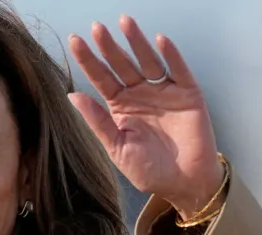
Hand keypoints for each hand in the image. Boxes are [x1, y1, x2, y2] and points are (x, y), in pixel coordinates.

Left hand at [68, 16, 223, 219]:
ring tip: (125, 23)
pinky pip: (178, 70)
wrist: (184, 184)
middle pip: (122, 65)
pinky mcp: (187, 94)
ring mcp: (164, 92)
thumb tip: (73, 96)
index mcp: (120, 106)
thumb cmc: (150, 171)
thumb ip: (98, 122)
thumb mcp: (118, 148)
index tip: (75, 41)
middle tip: (97, 28)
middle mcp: (140, 94)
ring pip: (148, 61)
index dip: (89, 60)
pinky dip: (171, 55)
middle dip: (109, 47)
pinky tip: (160, 41)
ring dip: (137, 41)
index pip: (102, 78)